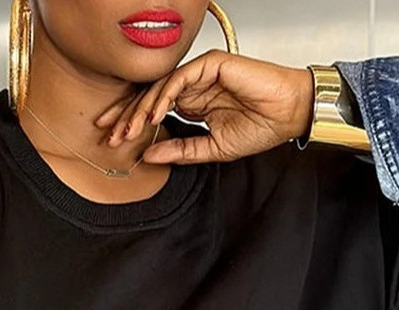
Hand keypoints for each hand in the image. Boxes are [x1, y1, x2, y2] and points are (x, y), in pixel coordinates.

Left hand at [94, 51, 313, 164]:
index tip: (114, 138)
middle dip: (127, 115)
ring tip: (131, 129)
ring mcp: (199, 74)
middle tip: (110, 134)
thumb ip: (181, 151)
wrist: (287, 114)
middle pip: (150, 96)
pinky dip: (164, 95)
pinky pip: (179, 78)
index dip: (132, 122)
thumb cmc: (260, 127)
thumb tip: (149, 156)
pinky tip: (155, 114)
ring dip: (142, 109)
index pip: (154, 110)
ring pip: (160, 87)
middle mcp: (192, 87)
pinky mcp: (209, 64)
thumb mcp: (211, 149)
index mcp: (191, 105)